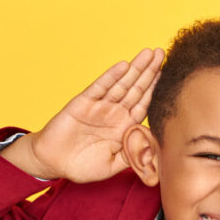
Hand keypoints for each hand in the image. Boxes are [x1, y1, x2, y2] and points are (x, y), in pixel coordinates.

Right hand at [6, 48, 164, 182]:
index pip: (143, 105)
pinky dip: (111, 76)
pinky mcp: (83, 103)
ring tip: (149, 53)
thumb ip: (132, 157)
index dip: (154, 90)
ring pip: (121, 84)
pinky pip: (100, 87)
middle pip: (135, 89)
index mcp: (122, 127)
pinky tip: (123, 66)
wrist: (53, 163)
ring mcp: (99, 107)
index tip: (167, 76)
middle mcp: (113, 114)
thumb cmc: (81, 166)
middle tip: (162, 53)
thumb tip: (153, 151)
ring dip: (135, 69)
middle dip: (149, 72)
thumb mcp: (112, 166)